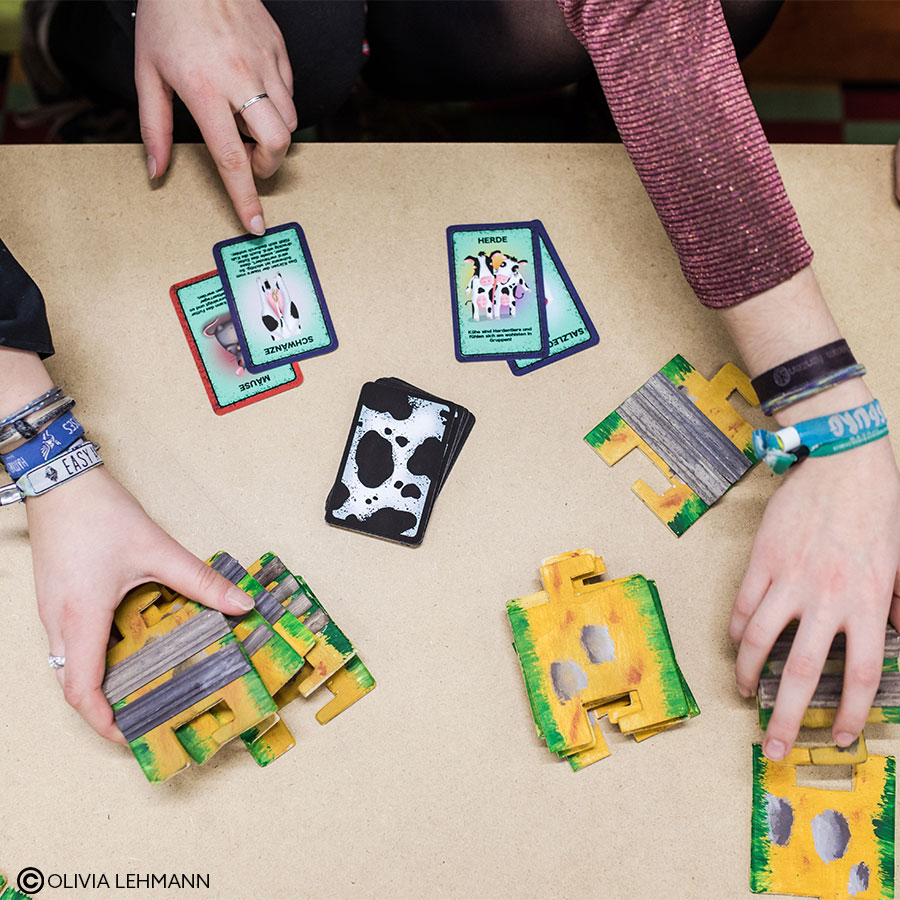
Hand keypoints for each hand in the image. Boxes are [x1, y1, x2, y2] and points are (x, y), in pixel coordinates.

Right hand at [26, 466, 253, 742]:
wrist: (59, 480)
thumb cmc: (99, 513)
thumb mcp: (157, 549)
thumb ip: (200, 581)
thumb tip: (241, 604)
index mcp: (80, 616)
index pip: (81, 690)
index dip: (102, 722)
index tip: (130, 736)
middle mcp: (58, 620)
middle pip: (73, 683)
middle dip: (105, 708)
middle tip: (144, 713)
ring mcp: (51, 609)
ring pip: (68, 662)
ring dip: (100, 680)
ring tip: (141, 684)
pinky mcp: (54, 596)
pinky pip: (69, 640)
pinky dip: (94, 654)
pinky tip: (128, 642)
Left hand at [135, 0, 297, 232]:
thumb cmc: (166, 18)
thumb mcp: (147, 73)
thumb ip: (155, 128)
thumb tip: (157, 171)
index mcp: (204, 90)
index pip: (232, 158)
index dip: (245, 197)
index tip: (255, 224)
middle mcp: (240, 79)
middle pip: (276, 144)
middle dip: (267, 165)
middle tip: (250, 161)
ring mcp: (265, 62)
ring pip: (289, 121)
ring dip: (272, 136)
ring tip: (248, 123)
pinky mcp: (279, 49)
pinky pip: (289, 92)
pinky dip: (277, 105)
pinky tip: (254, 93)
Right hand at [729, 379, 899, 759]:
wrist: (844, 463)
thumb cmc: (878, 509)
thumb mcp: (899, 564)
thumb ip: (897, 606)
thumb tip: (894, 636)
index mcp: (867, 603)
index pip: (860, 675)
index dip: (849, 713)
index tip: (838, 735)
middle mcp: (827, 599)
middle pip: (802, 672)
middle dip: (786, 716)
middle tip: (773, 746)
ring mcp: (789, 579)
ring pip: (759, 640)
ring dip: (747, 672)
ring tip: (743, 691)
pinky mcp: (762, 560)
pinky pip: (743, 605)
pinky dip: (737, 630)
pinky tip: (736, 642)